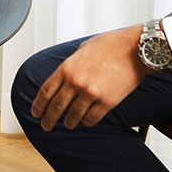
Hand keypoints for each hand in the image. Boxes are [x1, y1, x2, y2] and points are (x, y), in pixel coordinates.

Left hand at [28, 25, 147, 131]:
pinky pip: (91, 119)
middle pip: (55, 107)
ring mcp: (90, 93)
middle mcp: (76, 82)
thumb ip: (72, 63)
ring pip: (73, 116)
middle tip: (46, 125)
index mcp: (67, 68)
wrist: (136, 50)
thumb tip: (65, 73)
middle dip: (48, 119)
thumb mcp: (83, 49)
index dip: (38, 105)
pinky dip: (87, 122)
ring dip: (69, 122)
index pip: (46, 91)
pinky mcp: (106, 102)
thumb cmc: (112, 45)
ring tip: (68, 124)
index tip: (36, 112)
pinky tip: (86, 121)